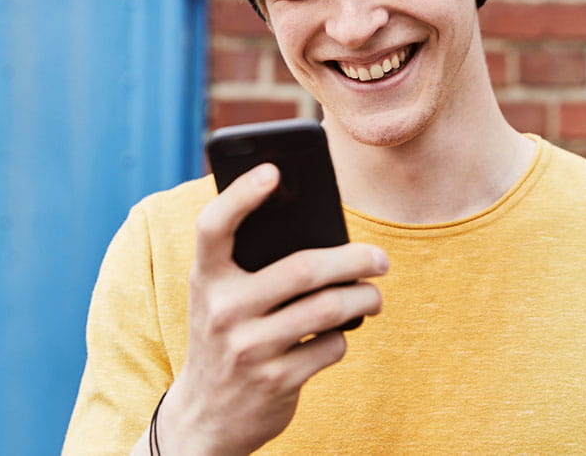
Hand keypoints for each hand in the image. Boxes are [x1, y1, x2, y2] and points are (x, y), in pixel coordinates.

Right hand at [158, 163, 387, 454]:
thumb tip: (327, 233)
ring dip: (364, 298)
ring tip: (375, 294)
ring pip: (328, 309)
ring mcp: (248, 349)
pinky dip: (344, 337)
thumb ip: (252, 263)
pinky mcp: (275, 381)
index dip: (241, 195)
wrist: (207, 415)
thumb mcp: (221, 297)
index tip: (274, 170)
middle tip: (380, 259)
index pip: (213, 226)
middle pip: (302, 269)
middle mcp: (221, 311)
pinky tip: (337, 335)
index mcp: (205, 279)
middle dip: (353, 259)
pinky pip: (331, 347)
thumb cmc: (226, 334)